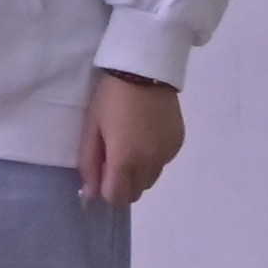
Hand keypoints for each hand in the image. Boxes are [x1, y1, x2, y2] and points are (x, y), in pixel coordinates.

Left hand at [78, 70, 184, 205]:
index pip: (116, 198)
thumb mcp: (91, 128)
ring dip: (139, 173)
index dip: (105, 190)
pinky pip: (162, 163)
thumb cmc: (111, 98)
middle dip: (122, 184)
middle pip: (135, 193)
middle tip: (114, 159)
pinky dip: (153, 158)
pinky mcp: (177, 143)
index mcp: (125, 160)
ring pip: (150, 180)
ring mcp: (167, 154)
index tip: (101, 172)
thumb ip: (89, 165)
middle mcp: (149, 163)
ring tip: (132, 146)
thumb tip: (90, 194)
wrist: (145, 70)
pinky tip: (146, 136)